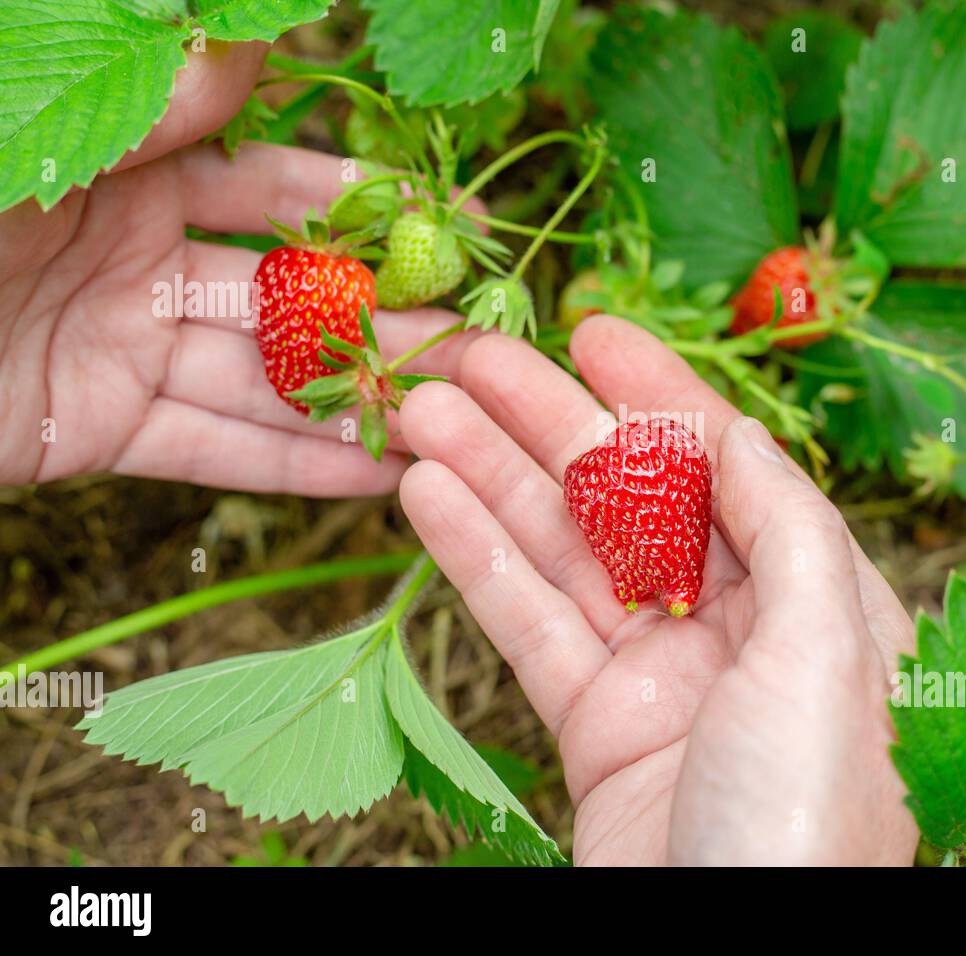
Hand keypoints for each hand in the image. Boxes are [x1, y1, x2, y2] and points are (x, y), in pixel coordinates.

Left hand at [0, 42, 463, 495]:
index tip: (459, 223)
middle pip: (290, 292)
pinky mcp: (99, 429)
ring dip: (361, 402)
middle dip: (391, 319)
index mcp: (125, 170)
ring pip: (266, 378)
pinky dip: (296, 469)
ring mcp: (123, 346)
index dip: (368, 203)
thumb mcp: (27, 138)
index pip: (275, 182)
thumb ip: (148, 104)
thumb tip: (254, 37)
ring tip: (462, 424)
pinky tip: (382, 480)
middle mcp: (136, 254)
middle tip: (489, 346)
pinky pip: (213, 449)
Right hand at [397, 316, 920, 864]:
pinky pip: (528, 624)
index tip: (591, 330)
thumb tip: (738, 435)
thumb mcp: (828, 656)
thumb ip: (787, 532)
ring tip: (417, 411)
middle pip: (633, 500)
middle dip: (551, 423)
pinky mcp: (596, 727)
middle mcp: (741, 631)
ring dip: (493, 478)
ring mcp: (662, 677)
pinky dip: (476, 559)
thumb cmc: (809, 820)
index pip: (731, 470)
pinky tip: (427, 497)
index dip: (660, 395)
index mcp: (819, 604)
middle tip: (467, 356)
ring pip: (566, 554)